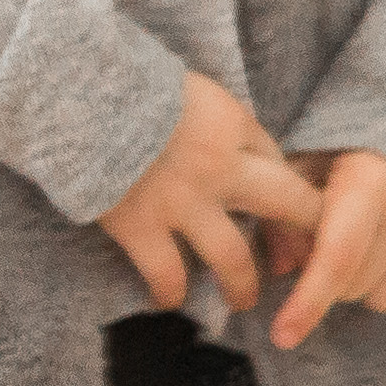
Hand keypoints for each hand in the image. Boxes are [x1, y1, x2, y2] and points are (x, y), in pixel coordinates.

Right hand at [93, 73, 323, 316]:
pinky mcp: (139, 225)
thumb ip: (221, 123)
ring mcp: (181, 201)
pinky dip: (170, 292)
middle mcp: (220, 167)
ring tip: (244, 300)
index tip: (300, 212)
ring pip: (233, 256)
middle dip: (304, 232)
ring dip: (242, 284)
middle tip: (308, 260)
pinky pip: (166, 272)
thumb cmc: (131, 85)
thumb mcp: (195, 91)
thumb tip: (241, 147)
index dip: (293, 189)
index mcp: (234, 126)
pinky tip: (170, 300)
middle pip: (286, 204)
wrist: (78, 96)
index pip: (281, 162)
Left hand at [261, 150, 385, 348]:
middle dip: (330, 279)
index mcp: (370, 186)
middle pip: (352, 287)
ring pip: (384, 300)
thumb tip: (281, 269)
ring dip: (364, 288)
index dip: (307, 303)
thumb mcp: (314, 161)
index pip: (337, 260)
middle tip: (330, 246)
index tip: (283, 336)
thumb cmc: (361, 144)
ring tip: (365, 250)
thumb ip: (288, 211)